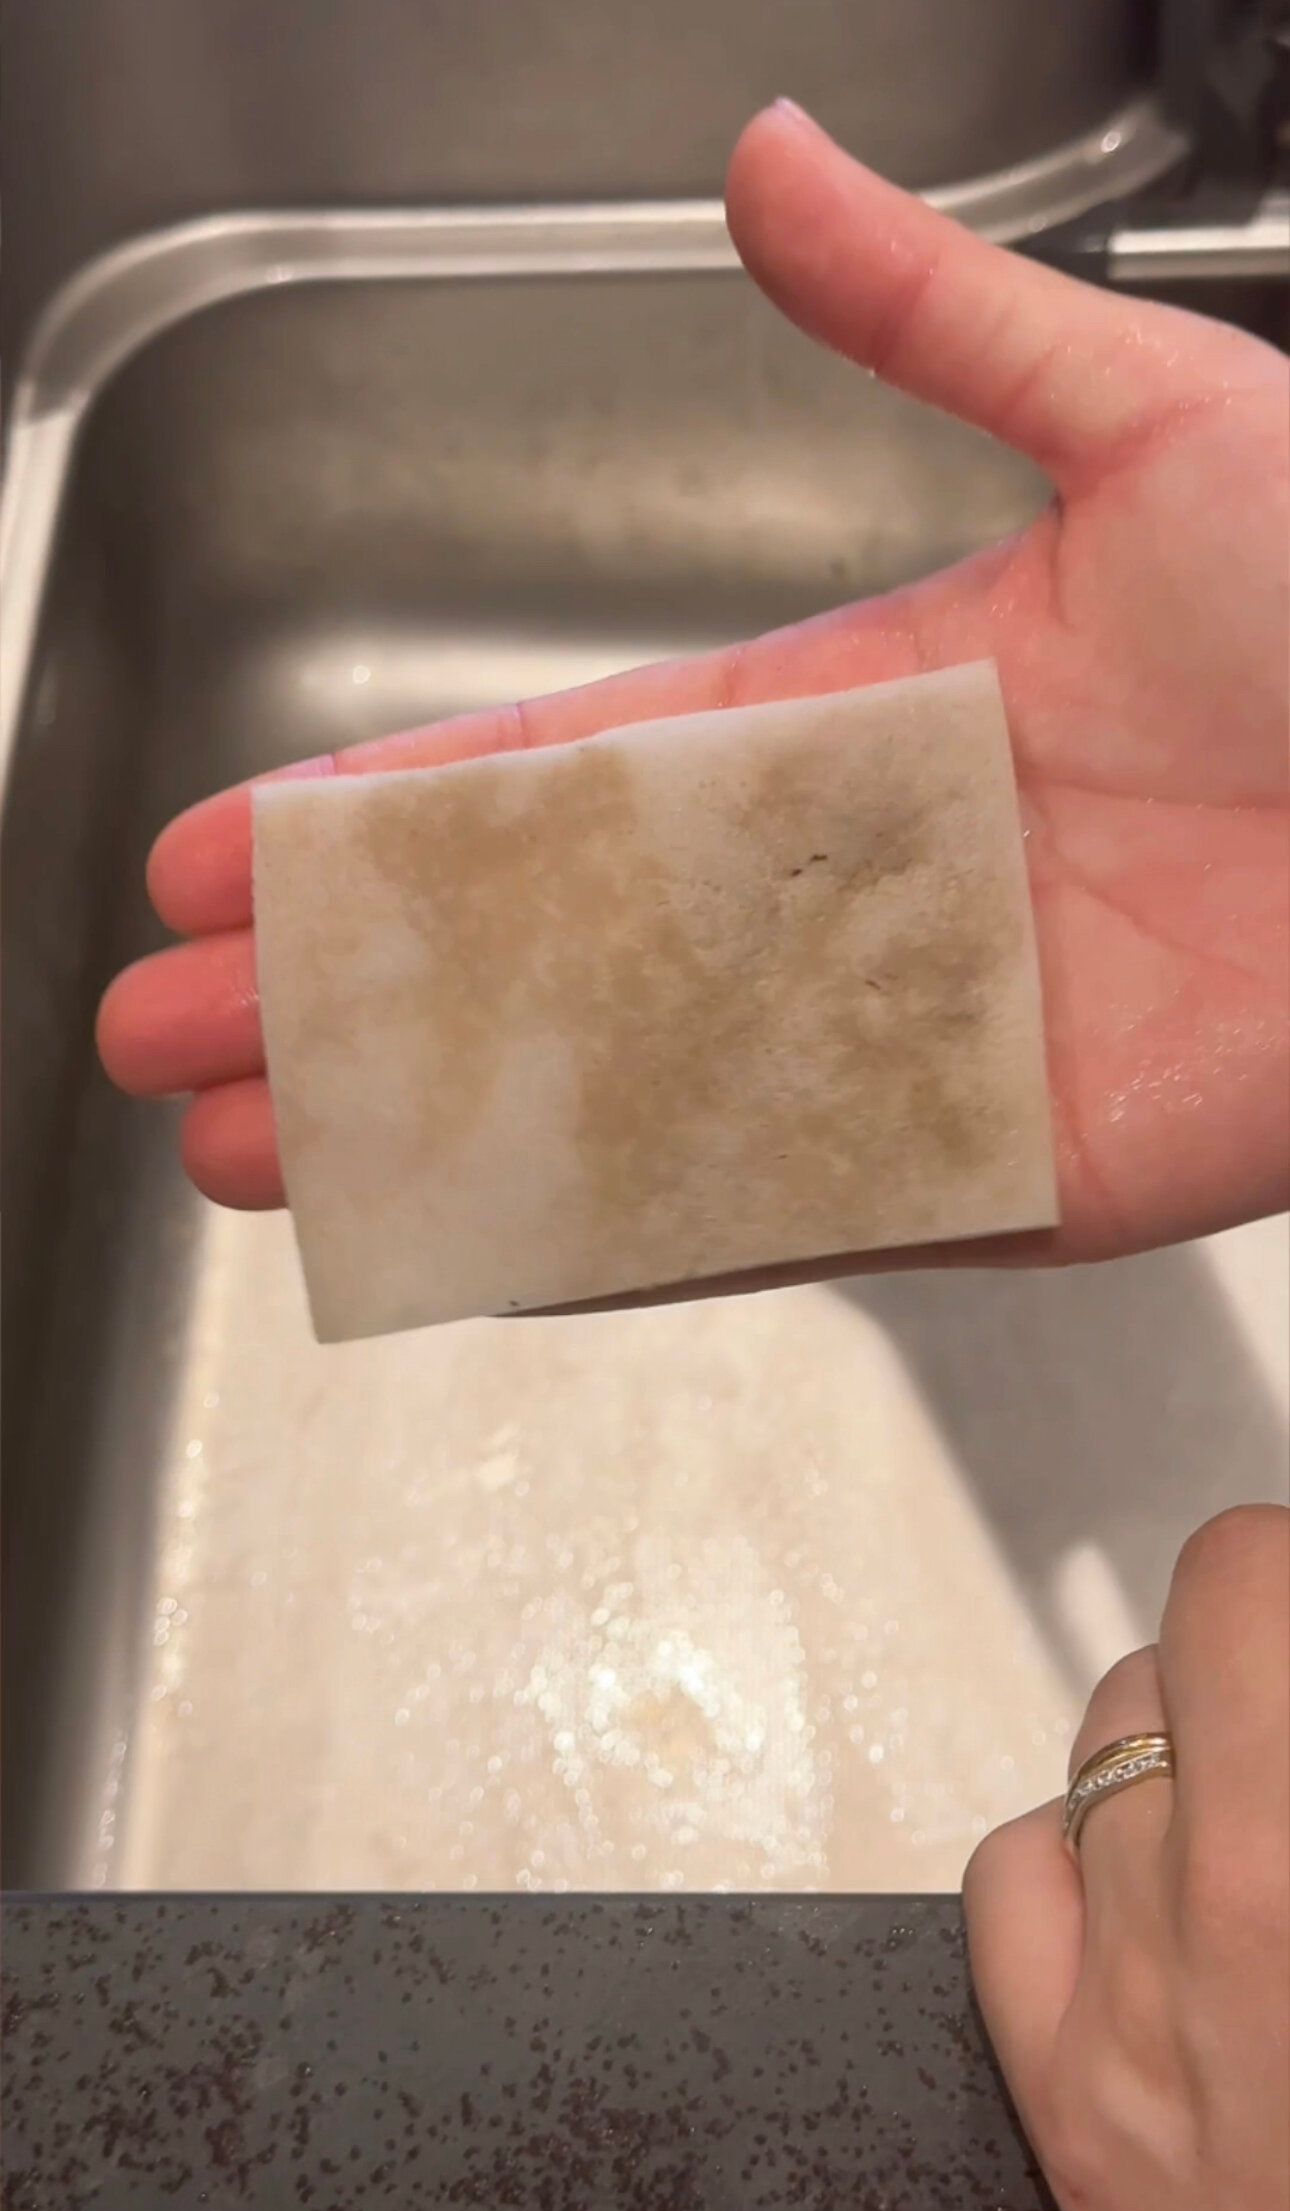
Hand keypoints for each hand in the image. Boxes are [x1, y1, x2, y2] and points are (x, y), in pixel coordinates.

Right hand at [98, 103, 1289, 1263]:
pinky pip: (742, 1210)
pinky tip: (446, 1228)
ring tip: (250, 1139)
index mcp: (865, 720)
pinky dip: (587, 1225)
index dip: (402, 812)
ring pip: (608, 1095)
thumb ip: (932, 317)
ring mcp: (898, 1047)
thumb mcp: (1140, 424)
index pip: (577, 775)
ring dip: (424, 1123)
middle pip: (547, 953)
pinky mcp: (972, 1176)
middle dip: (353, 990)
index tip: (254, 843)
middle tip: (179, 1020)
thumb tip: (768, 162)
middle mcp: (852, 895)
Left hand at [965, 1505, 1289, 2210]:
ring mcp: (1135, 2006)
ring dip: (1193, 1740)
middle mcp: (1235, 1916)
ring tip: (1265, 1803)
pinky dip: (1084, 1852)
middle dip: (1269, 1635)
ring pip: (1111, 1735)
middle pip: (1197, 1633)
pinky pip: (1020, 1869)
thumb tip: (1280, 1668)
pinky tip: (1163, 1887)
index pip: (1252, 1582)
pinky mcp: (1066, 2097)